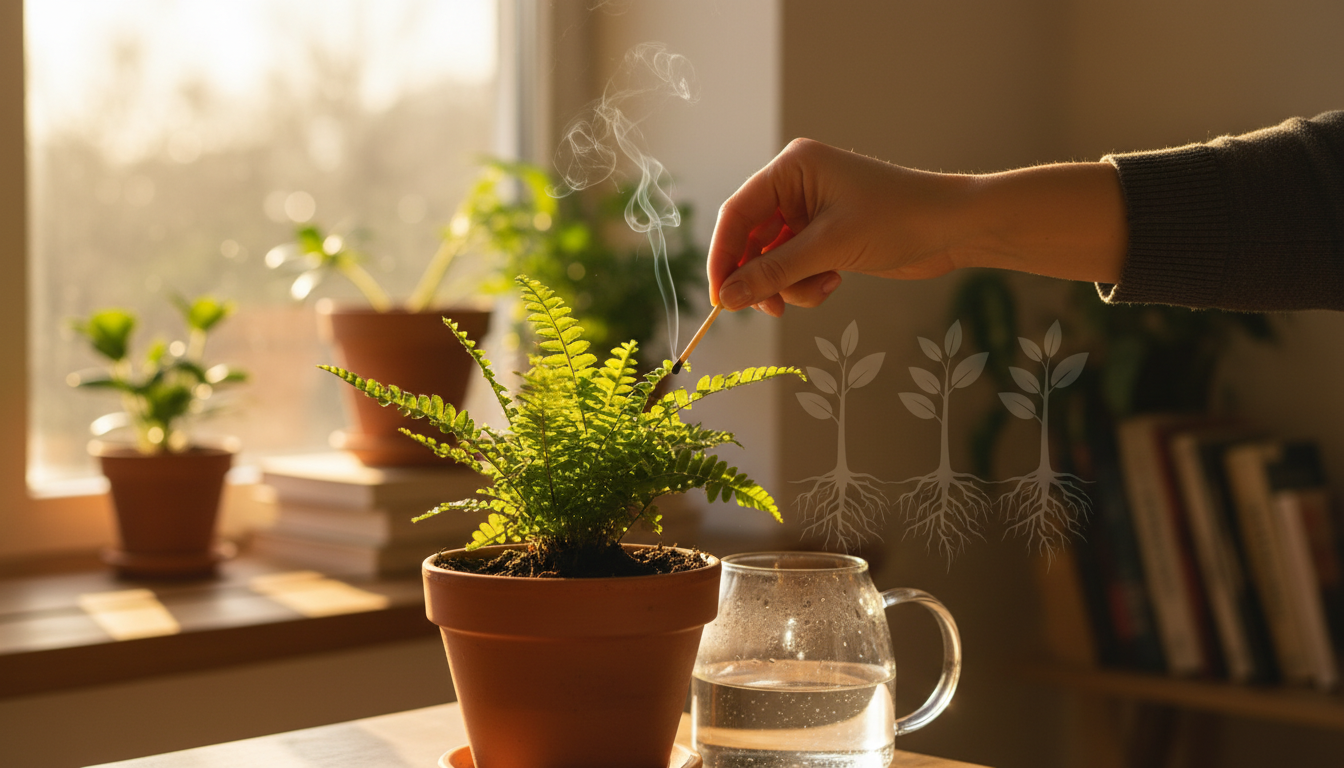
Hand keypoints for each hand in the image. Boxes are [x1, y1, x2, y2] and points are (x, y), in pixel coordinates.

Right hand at [707, 139, 1125, 315]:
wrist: (954, 228)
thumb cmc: (898, 220)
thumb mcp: (829, 248)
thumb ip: (774, 272)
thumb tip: (728, 297)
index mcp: (792, 168)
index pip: (737, 213)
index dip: (723, 256)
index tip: (719, 297)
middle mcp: (796, 185)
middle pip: (751, 238)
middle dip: (759, 276)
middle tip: (766, 308)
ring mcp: (810, 211)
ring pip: (773, 258)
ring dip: (788, 284)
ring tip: (817, 292)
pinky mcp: (826, 236)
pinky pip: (796, 266)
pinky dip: (807, 283)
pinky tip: (834, 283)